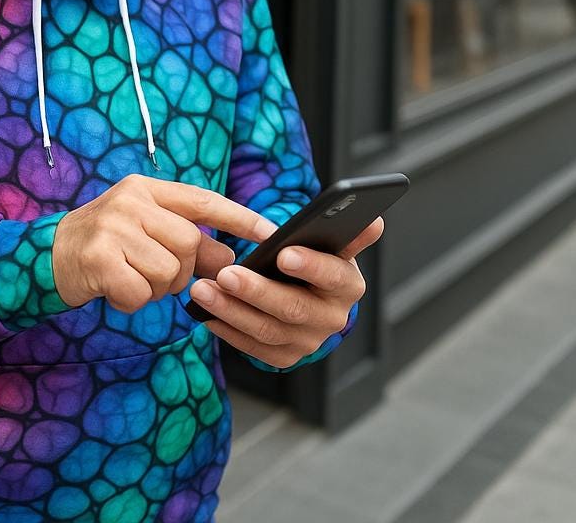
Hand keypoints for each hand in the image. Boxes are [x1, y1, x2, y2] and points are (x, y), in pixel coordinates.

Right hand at [52, 176, 276, 312]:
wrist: (44, 257)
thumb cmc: (103, 245)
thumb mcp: (143, 232)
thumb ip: (186, 241)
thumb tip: (231, 257)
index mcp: (145, 189)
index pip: (203, 200)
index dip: (239, 217)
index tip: (271, 232)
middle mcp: (130, 201)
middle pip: (189, 243)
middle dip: (180, 270)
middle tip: (152, 274)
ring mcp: (113, 227)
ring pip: (168, 271)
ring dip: (154, 288)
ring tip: (129, 279)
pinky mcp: (99, 258)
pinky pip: (140, 292)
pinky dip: (132, 302)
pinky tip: (113, 290)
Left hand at [188, 217, 383, 368]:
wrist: (307, 291)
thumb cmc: (316, 256)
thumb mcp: (334, 241)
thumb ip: (348, 231)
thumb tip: (373, 219)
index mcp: (347, 286)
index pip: (333, 277)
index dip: (310, 266)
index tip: (283, 253)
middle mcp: (332, 319)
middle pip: (293, 308)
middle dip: (256, 291)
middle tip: (226, 273)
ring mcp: (308, 342)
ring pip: (266, 330)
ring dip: (231, 310)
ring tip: (202, 289)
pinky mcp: (284, 357)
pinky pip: (251, 347)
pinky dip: (226, 329)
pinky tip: (204, 312)